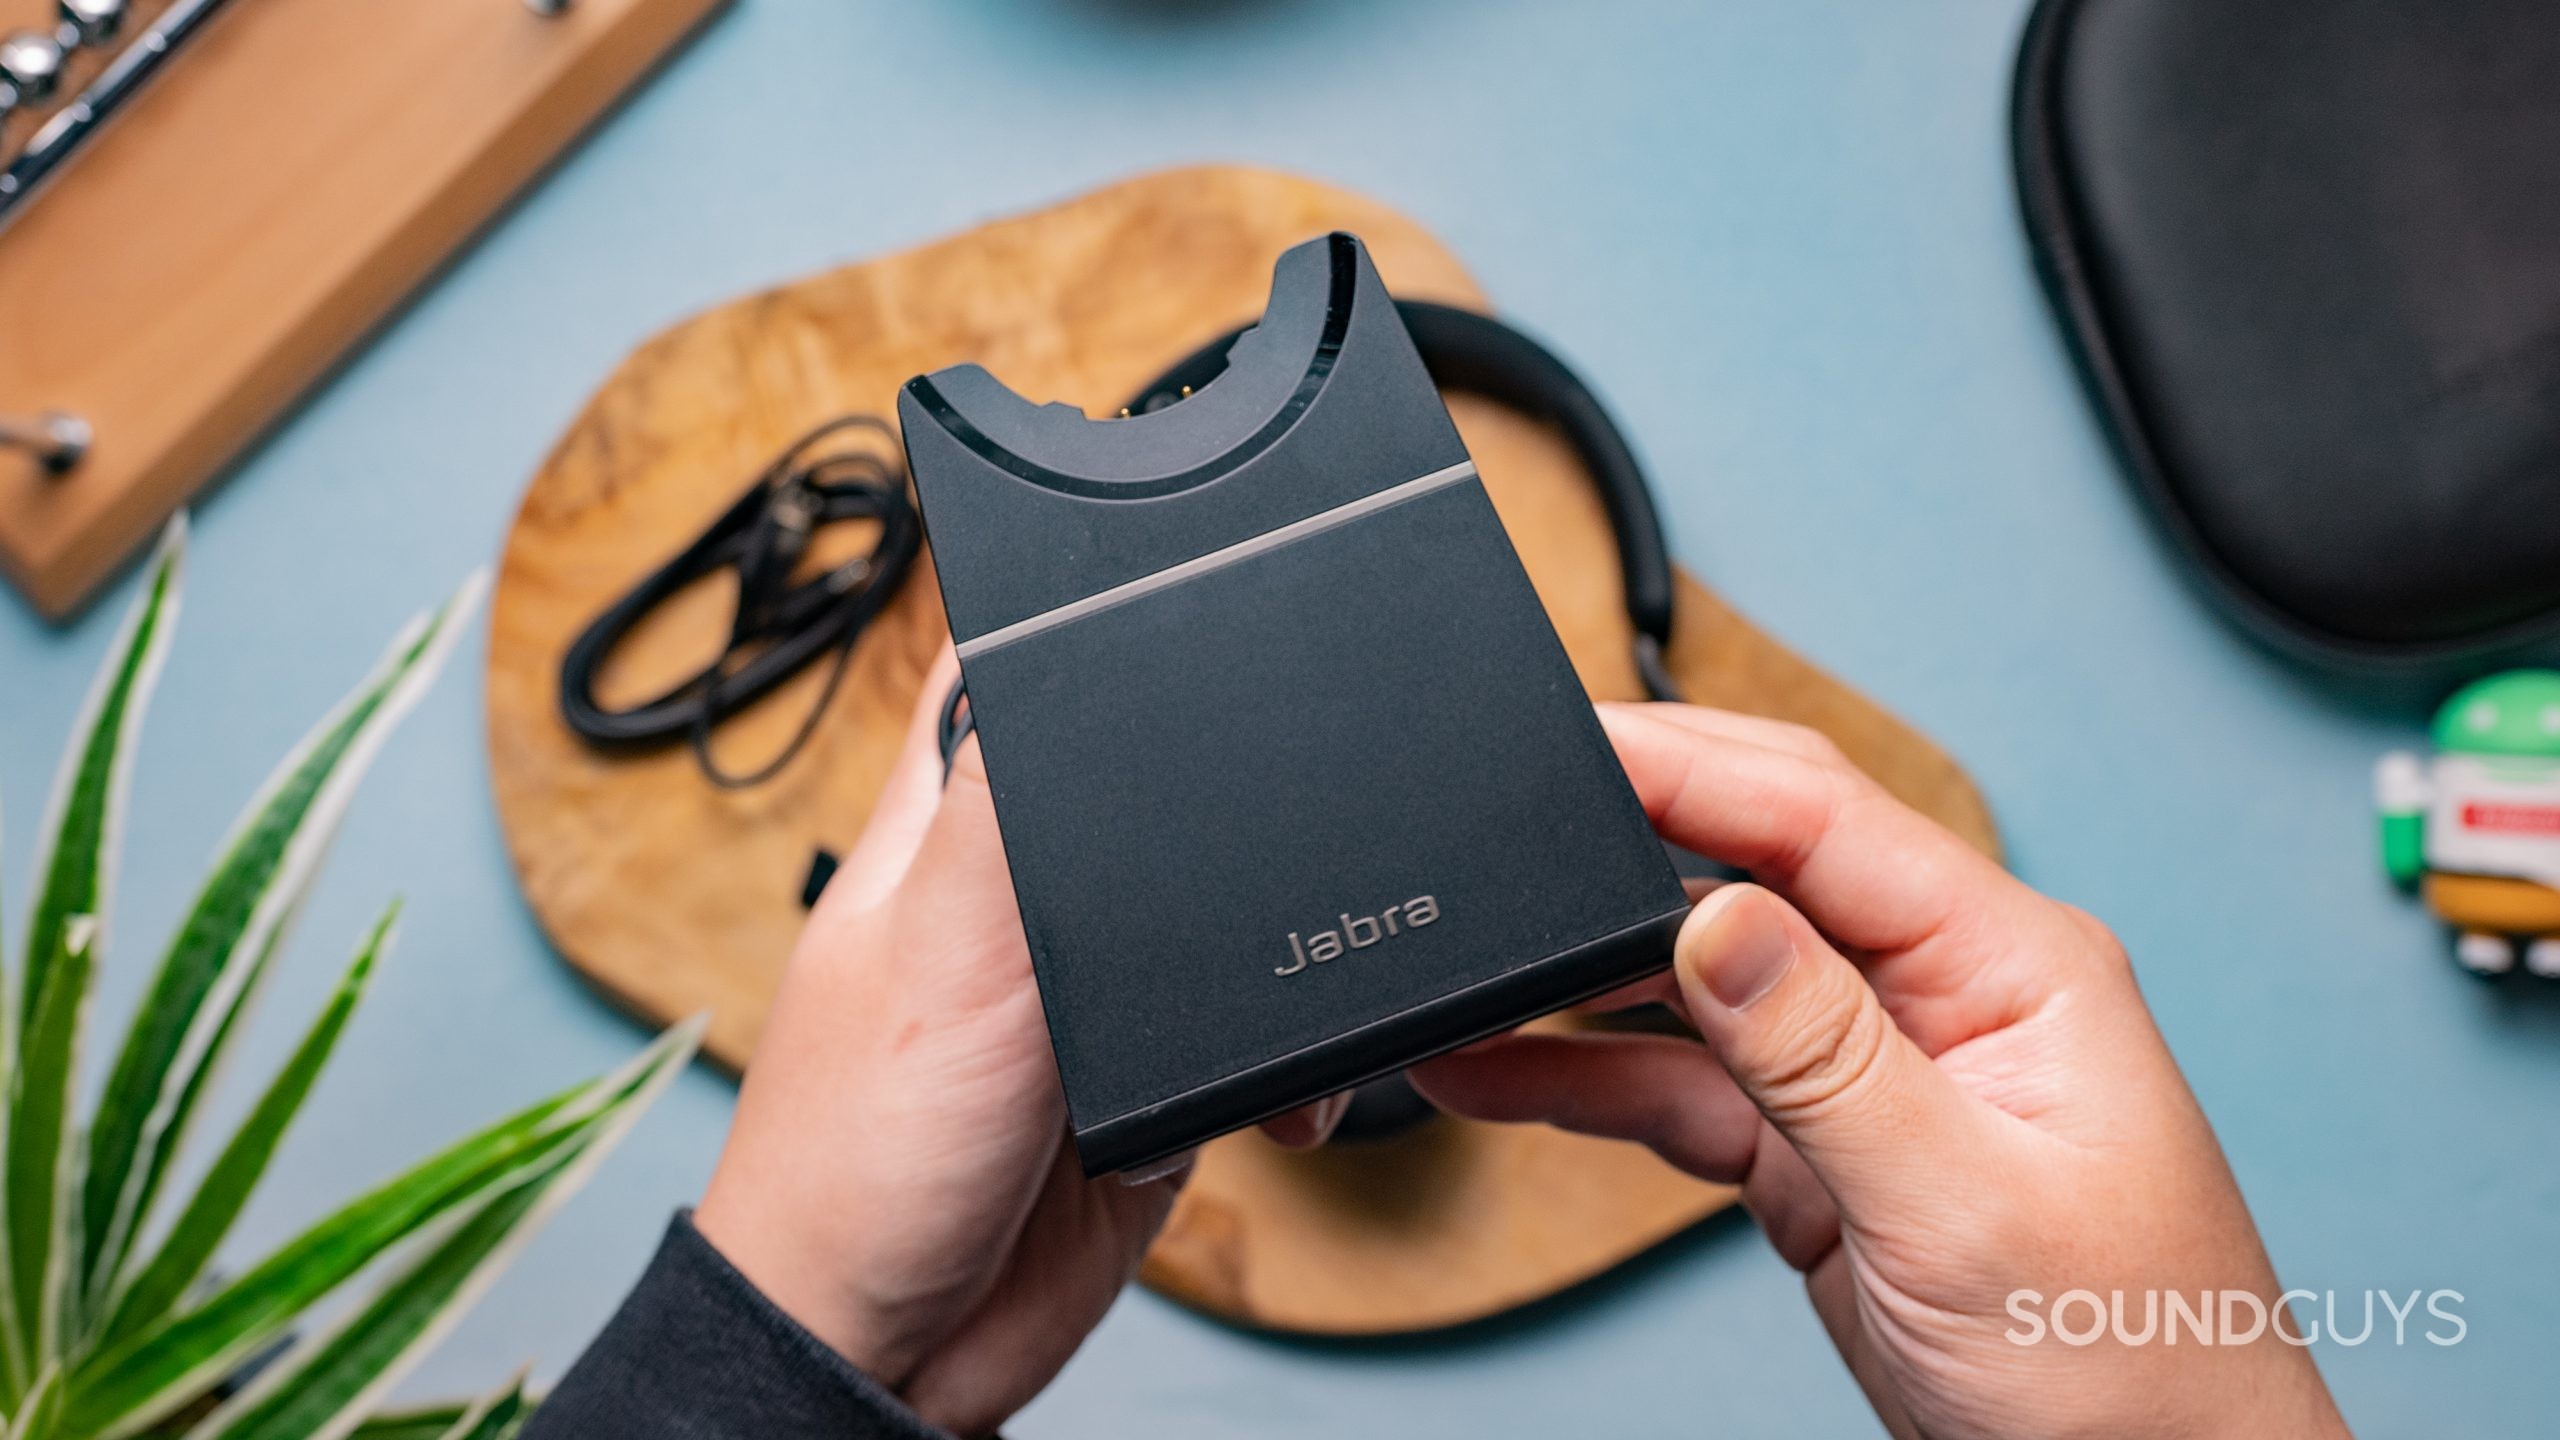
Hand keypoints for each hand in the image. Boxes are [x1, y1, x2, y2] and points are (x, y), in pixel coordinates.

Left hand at [696, 652, 1339, 1436]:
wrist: (899, 1353)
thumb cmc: (856, 1161)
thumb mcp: (944, 953)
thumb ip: (1013, 812)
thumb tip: (1075, 661)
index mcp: (947, 827)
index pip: (1012, 664)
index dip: (1086, 614)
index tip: (1189, 592)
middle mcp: (1017, 896)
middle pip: (1148, 780)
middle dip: (1226, 798)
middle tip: (1282, 817)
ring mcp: (1081, 994)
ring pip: (1213, 913)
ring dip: (1262, 950)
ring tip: (1277, 985)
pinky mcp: (1138, 1085)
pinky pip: (1239, 1037)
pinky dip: (1277, 1063)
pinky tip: (1266, 1100)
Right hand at [1411, 704, 2349, 1439]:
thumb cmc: (2128, 1368)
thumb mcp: (1966, 1207)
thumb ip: (1827, 1058)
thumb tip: (1709, 919)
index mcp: (2009, 963)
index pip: (1821, 819)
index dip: (1686, 767)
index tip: (1573, 740)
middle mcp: (1938, 992)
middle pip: (1753, 868)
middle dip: (1623, 838)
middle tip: (1493, 817)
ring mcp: (1877, 1069)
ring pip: (1701, 980)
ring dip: (1583, 980)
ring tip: (1462, 972)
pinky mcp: (1826, 1150)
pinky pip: (1687, 1087)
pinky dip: (1592, 1080)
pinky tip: (1501, 1072)